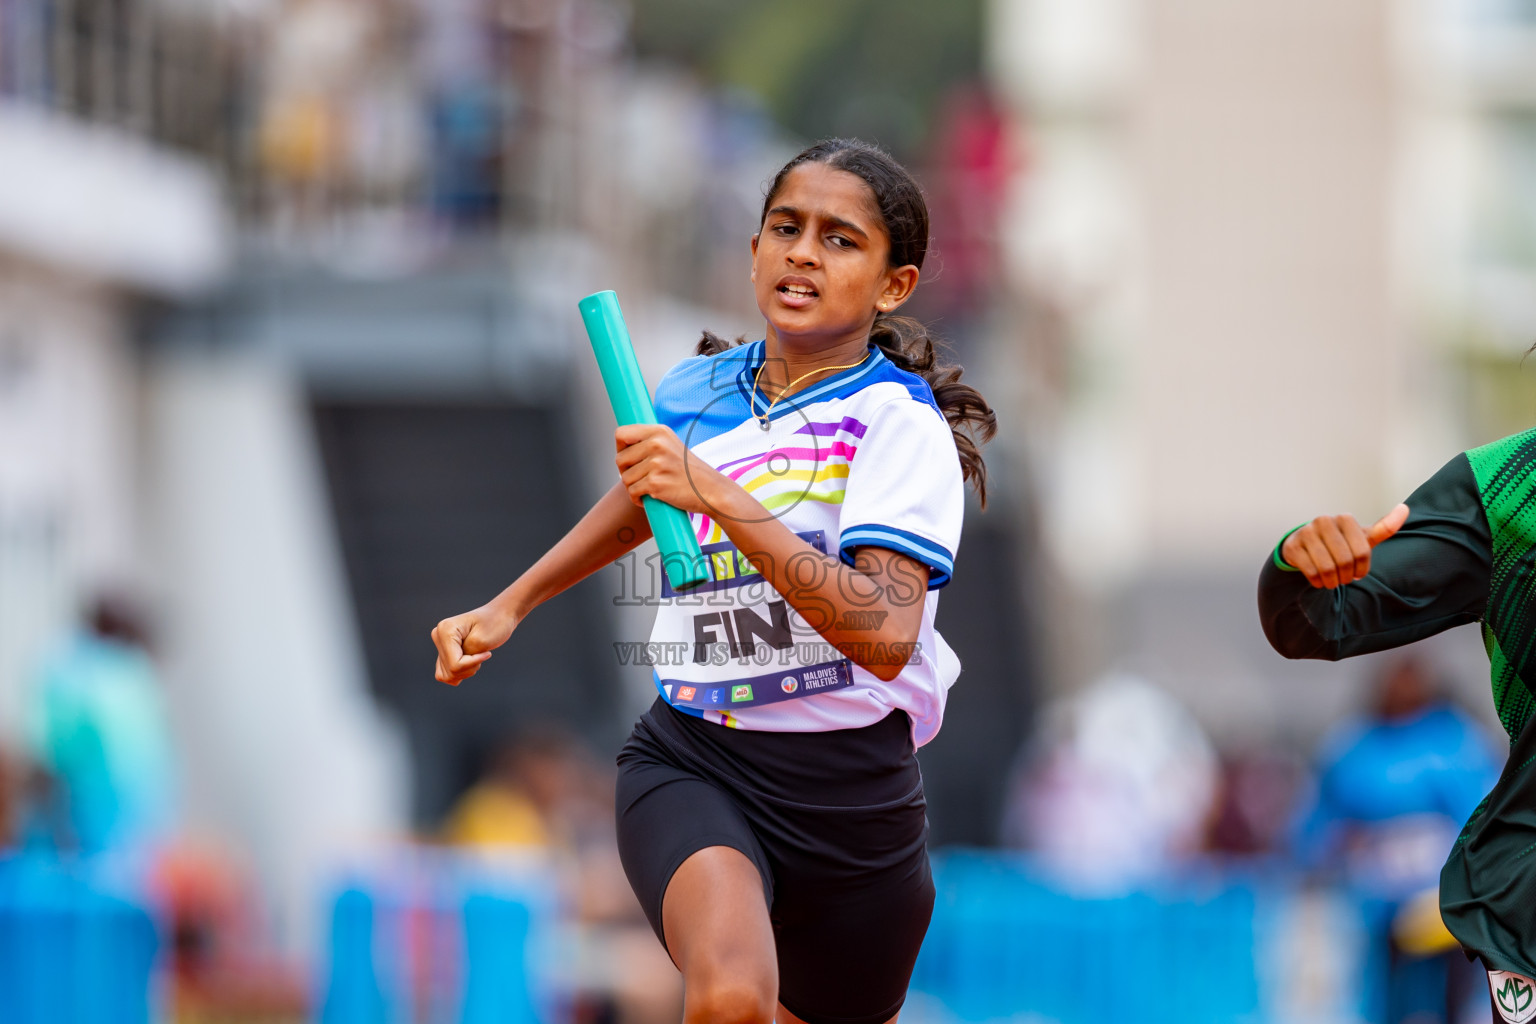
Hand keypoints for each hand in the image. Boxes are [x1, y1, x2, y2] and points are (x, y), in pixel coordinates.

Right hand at [432, 604, 518, 685]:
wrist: (499, 615)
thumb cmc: (495, 624)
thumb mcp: (482, 642)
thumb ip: (464, 658)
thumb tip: (451, 672)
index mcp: (445, 629)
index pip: (454, 664)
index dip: (473, 664)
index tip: (487, 653)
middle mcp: (438, 635)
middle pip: (450, 671)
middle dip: (470, 668)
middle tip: (483, 654)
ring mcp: (440, 644)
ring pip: (447, 675)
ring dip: (466, 671)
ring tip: (477, 656)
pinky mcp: (444, 652)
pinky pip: (447, 674)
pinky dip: (461, 673)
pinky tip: (471, 661)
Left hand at [614, 424, 723, 514]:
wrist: (711, 490)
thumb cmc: (689, 472)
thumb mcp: (671, 445)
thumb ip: (650, 442)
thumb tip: (621, 444)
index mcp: (659, 432)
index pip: (621, 433)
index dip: (620, 448)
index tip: (630, 459)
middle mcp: (657, 444)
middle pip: (619, 459)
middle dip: (625, 472)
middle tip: (640, 478)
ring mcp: (656, 464)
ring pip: (625, 478)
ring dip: (633, 488)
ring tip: (649, 489)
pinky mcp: (655, 483)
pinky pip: (632, 492)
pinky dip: (637, 499)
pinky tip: (650, 498)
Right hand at [1282, 503, 1409, 588]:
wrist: (1306, 545)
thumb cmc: (1340, 543)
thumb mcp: (1362, 537)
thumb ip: (1384, 527)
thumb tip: (1405, 508)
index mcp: (1345, 518)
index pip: (1362, 552)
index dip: (1362, 569)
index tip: (1358, 573)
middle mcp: (1324, 521)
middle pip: (1344, 560)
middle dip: (1346, 577)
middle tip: (1344, 579)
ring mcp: (1306, 532)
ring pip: (1327, 567)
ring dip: (1332, 581)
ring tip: (1333, 581)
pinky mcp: (1292, 546)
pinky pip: (1310, 571)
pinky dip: (1317, 581)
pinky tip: (1319, 579)